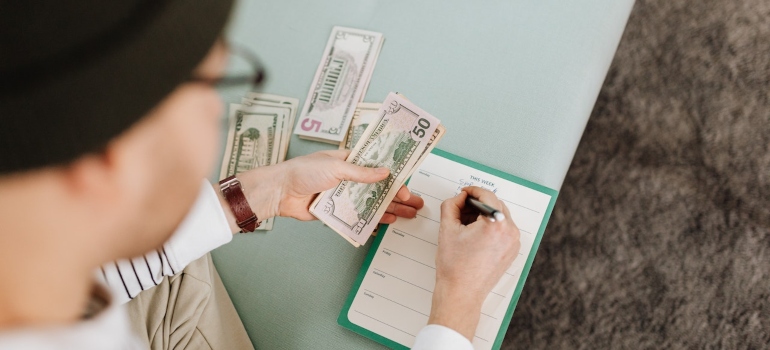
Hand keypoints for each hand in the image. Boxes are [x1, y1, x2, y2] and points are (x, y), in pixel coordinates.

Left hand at [229, 150, 423, 229]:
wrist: (281, 192)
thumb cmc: (303, 172)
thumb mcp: (336, 167)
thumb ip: (362, 173)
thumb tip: (384, 172)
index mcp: (349, 161)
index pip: (378, 167)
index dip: (395, 176)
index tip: (407, 185)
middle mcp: (349, 178)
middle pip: (380, 187)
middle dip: (399, 196)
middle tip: (416, 203)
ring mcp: (344, 195)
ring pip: (373, 203)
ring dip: (391, 208)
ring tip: (409, 215)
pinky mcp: (337, 211)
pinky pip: (359, 216)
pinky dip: (374, 219)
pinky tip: (388, 221)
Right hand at [428, 186, 519, 339]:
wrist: (462, 292)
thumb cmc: (455, 266)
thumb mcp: (447, 229)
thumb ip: (451, 205)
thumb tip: (459, 197)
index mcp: (496, 224)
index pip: (487, 195)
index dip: (472, 191)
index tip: (464, 192)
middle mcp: (509, 232)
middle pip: (495, 205)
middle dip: (478, 203)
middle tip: (461, 208)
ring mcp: (513, 243)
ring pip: (500, 216)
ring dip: (485, 215)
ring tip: (466, 225)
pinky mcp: (512, 251)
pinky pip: (503, 230)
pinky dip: (491, 227)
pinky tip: (475, 236)